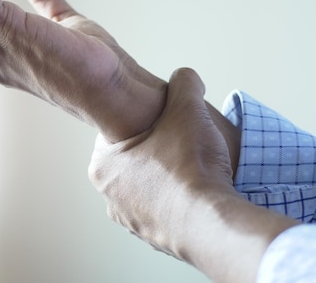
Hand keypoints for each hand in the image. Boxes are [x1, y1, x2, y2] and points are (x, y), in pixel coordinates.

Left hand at [88, 68, 296, 282]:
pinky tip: (202, 192)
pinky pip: (168, 210)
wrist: (212, 225)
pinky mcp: (156, 239)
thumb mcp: (187, 109)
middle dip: (163, 149)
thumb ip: (183, 84)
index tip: (171, 121)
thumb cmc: (190, 166)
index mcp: (103, 165)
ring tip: (199, 169)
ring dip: (173, 177)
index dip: (151, 120)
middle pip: (138, 159)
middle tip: (188, 144)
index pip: (121, 130)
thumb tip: (185, 76)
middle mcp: (109, 196)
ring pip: (153, 186)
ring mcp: (132, 221)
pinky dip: (183, 201)